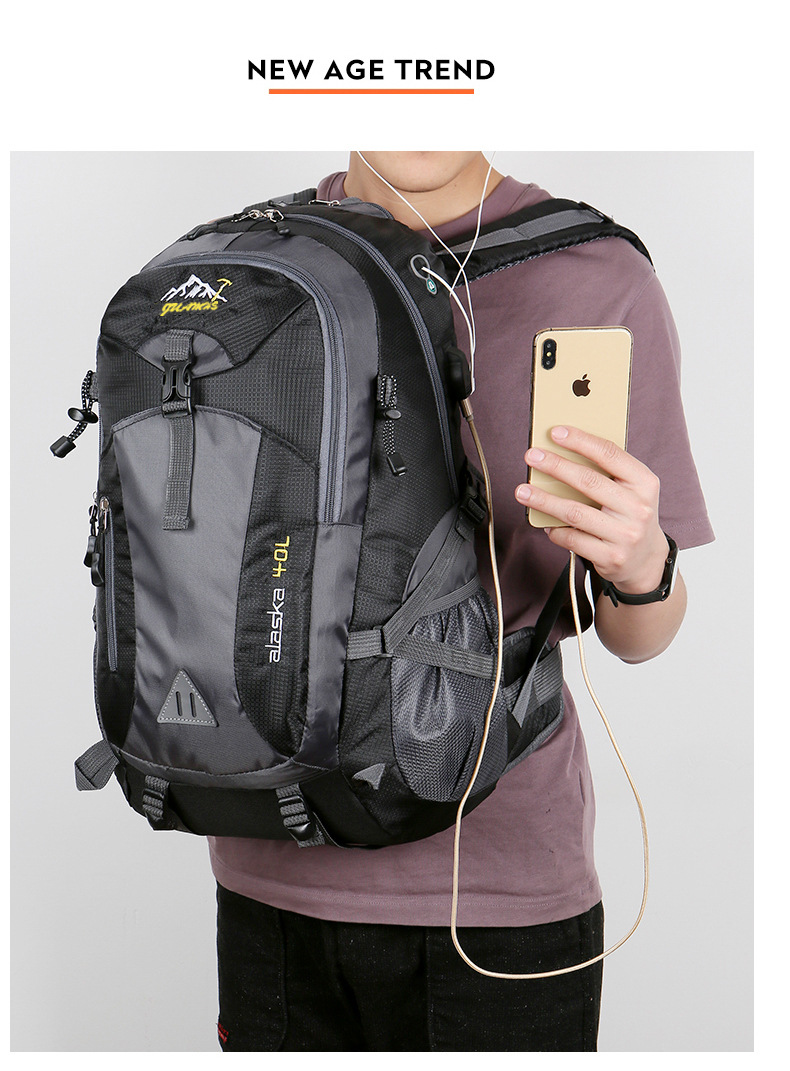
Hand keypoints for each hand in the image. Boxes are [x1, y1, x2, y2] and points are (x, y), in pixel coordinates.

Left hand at [515, 425, 669, 594]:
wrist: (646, 559)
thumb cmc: (629, 515)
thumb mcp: (631, 490)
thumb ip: (607, 472)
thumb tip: (561, 452)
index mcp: (645, 483)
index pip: (610, 454)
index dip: (581, 441)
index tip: (555, 432)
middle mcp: (639, 508)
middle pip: (589, 482)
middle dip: (555, 466)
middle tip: (531, 456)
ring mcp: (625, 535)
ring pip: (575, 513)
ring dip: (544, 500)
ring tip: (523, 491)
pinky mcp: (611, 557)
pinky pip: (573, 539)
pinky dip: (555, 530)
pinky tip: (545, 523)